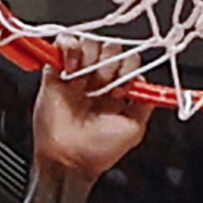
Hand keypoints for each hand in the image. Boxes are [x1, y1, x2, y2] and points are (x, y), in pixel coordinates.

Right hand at [32, 47, 151, 183]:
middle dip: (110, 63)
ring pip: (90, 41)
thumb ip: (146, 104)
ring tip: (83, 80)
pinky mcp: (55, 70)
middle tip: (101, 86)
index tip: (121, 90)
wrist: (68, 160)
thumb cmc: (98, 151)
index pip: (130, 60)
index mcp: (117, 89)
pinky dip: (70, 48)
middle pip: (111, 47)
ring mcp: (77, 73)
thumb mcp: (134, 130)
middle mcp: (98, 78)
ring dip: (91, 56)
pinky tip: (71, 68)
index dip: (128, 68)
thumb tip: (146, 82)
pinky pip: (64, 42)